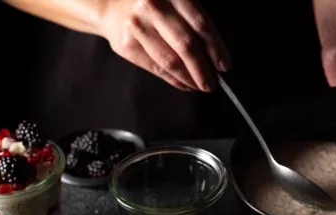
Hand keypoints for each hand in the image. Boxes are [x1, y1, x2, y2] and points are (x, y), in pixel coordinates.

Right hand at [99, 0, 230, 90]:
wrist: (112, 5)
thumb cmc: (154, 5)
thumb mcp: (176, 2)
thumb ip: (194, 24)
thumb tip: (215, 58)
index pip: (200, 25)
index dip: (215, 48)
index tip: (224, 66)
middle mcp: (153, 6)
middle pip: (186, 45)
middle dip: (203, 69)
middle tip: (213, 84)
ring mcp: (138, 27)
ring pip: (171, 61)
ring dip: (190, 79)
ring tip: (201, 86)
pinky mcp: (128, 46)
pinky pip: (158, 69)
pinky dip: (175, 81)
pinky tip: (186, 85)